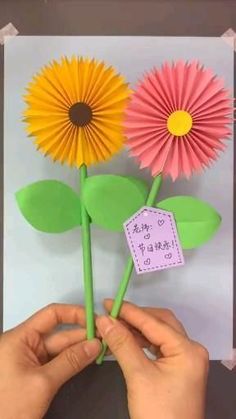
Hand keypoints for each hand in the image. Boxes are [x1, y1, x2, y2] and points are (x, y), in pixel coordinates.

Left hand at [0, 304, 100, 418]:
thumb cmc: (6, 409)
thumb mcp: (42, 383)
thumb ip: (70, 362)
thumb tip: (92, 346)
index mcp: (19, 339)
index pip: (51, 315)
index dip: (74, 314)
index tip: (93, 319)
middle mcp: (23, 345)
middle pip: (58, 332)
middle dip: (82, 334)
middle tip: (105, 336)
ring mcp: (28, 360)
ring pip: (59, 348)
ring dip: (80, 347)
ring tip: (101, 347)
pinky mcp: (33, 373)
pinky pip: (56, 360)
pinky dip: (72, 360)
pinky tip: (87, 358)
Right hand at [96, 300, 208, 418]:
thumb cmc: (157, 413)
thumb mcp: (138, 376)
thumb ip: (122, 344)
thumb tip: (104, 320)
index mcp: (187, 349)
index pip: (154, 322)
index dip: (129, 311)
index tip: (108, 303)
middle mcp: (191, 350)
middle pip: (161, 322)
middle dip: (136, 317)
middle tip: (111, 314)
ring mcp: (187, 359)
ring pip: (160, 334)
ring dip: (138, 329)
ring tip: (115, 326)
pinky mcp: (180, 369)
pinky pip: (160, 346)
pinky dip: (143, 342)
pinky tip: (127, 340)